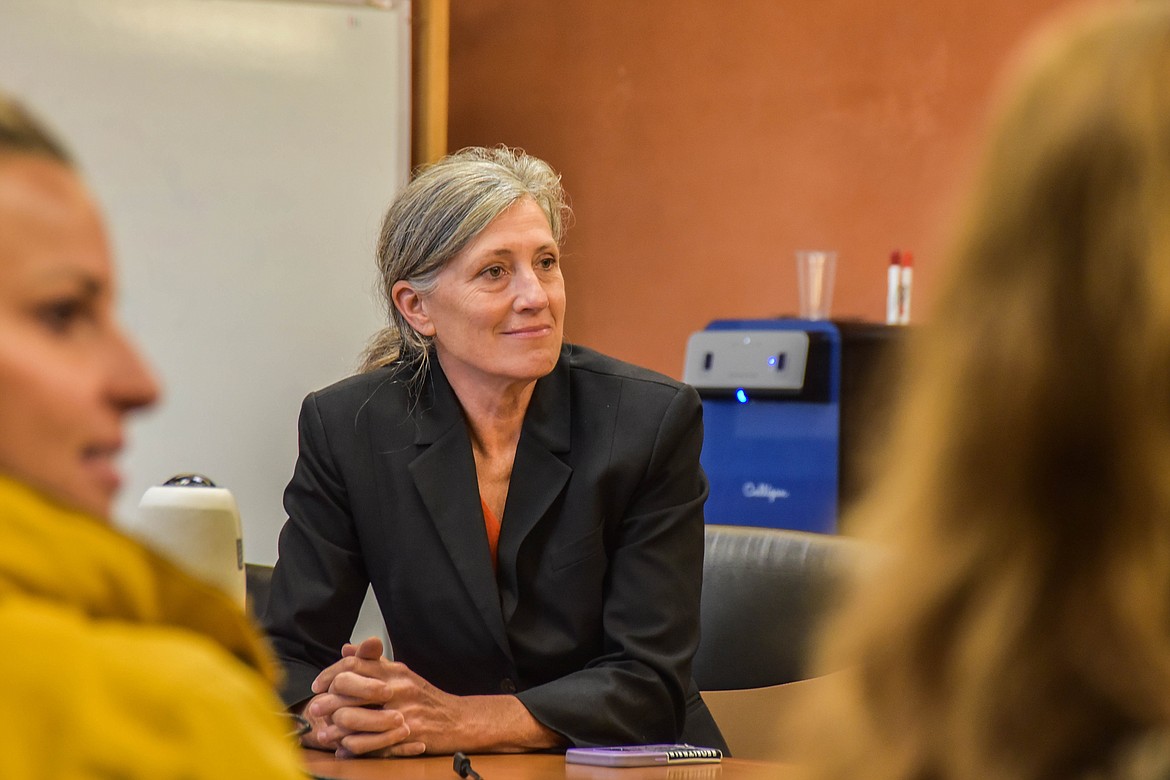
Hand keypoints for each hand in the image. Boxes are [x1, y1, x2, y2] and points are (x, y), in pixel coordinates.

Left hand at [309, 636, 460, 756]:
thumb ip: (373, 662)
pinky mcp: (409, 734)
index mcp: (394, 670)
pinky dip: (355, 748)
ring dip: (337, 728)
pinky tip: (345, 749)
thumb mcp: (401, 673)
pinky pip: (374, 743)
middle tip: (314, 710)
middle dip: (328, 701)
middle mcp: (398, 687)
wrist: (457, 719)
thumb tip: (347, 647)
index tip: (318, 685)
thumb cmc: (425, 699)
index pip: (355, 664)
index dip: (331, 673)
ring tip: (324, 734)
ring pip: (358, 718)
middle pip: (352, 689)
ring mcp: (404, 711)